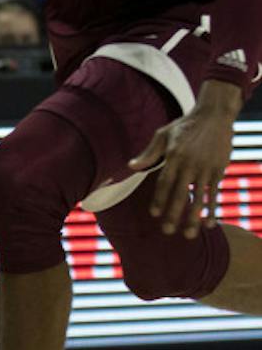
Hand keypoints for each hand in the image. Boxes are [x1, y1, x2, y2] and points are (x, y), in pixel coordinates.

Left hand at [129, 92, 238, 237]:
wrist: (214, 115)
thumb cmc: (185, 126)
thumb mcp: (163, 134)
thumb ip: (148, 153)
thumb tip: (130, 166)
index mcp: (174, 156)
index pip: (164, 182)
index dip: (159, 199)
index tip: (153, 214)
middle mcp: (190, 164)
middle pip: (180, 193)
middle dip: (173, 213)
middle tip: (167, 231)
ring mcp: (206, 168)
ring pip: (199, 197)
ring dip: (194, 217)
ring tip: (189, 234)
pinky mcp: (219, 170)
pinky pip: (215, 193)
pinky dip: (212, 209)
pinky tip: (209, 224)